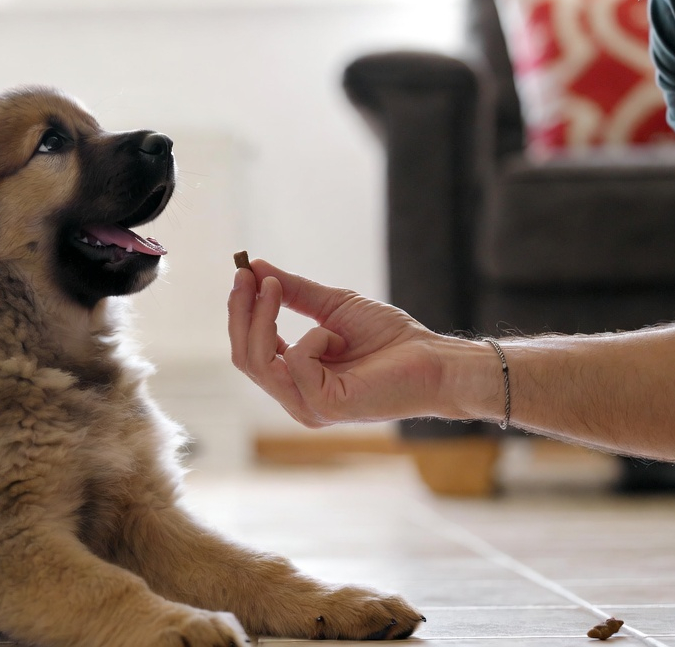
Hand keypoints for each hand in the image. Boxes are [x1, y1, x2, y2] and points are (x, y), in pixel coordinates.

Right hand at [227, 259, 464, 426]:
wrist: (432, 359)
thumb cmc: (389, 338)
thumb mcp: (332, 307)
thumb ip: (293, 293)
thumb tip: (255, 267)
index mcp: (295, 380)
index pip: (248, 351)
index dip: (241, 311)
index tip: (242, 272)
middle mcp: (296, 399)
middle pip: (244, 358)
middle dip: (241, 312)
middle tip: (247, 274)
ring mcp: (308, 407)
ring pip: (259, 361)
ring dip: (264, 317)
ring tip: (277, 287)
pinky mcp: (325, 406)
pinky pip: (296, 361)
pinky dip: (313, 339)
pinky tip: (340, 340)